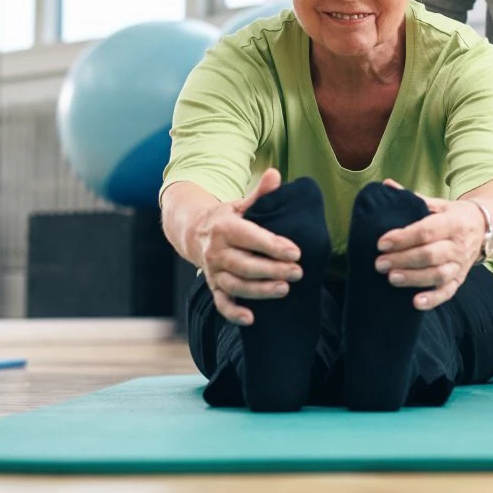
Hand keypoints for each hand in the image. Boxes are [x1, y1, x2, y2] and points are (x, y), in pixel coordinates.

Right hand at [193, 168, 303, 325]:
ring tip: (284, 290)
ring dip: (259, 290)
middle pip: (244, 264)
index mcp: (225, 228)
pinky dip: (233, 313)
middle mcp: (216, 251)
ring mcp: (213, 271)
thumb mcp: (241, 204)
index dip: (272, 245)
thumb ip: (260, 194)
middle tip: (298, 272)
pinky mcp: (214, 286)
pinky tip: (251, 319)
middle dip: (271, 270)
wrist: (195, 232)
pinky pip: (221, 303)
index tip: (296, 251)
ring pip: (235, 285)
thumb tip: (275, 174)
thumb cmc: (228, 218)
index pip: (250, 237)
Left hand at [372, 179, 484, 310]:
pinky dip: (432, 299)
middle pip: (430, 255)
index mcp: (453, 222)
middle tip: (379, 263)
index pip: (426, 231)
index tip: (381, 242)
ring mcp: (460, 264)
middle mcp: (458, 245)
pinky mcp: (460, 279)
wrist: (483, 227)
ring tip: (391, 278)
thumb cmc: (453, 215)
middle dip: (403, 259)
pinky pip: (447, 292)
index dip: (403, 238)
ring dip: (413, 278)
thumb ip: (412, 198)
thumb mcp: (438, 203)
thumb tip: (386, 186)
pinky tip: (415, 303)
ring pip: (437, 275)